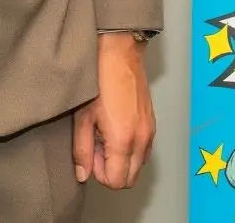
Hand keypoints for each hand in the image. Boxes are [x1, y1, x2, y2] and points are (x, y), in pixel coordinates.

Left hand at [71, 35, 155, 190]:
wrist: (120, 53)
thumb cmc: (100, 80)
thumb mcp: (83, 118)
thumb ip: (82, 151)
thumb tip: (83, 173)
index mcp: (124, 140)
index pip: (117, 181)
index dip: (99, 174)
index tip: (91, 154)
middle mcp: (142, 139)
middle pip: (130, 178)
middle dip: (112, 170)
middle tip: (97, 147)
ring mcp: (150, 130)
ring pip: (138, 165)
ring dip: (122, 160)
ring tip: (106, 136)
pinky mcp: (152, 122)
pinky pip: (144, 149)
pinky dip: (131, 149)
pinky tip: (116, 128)